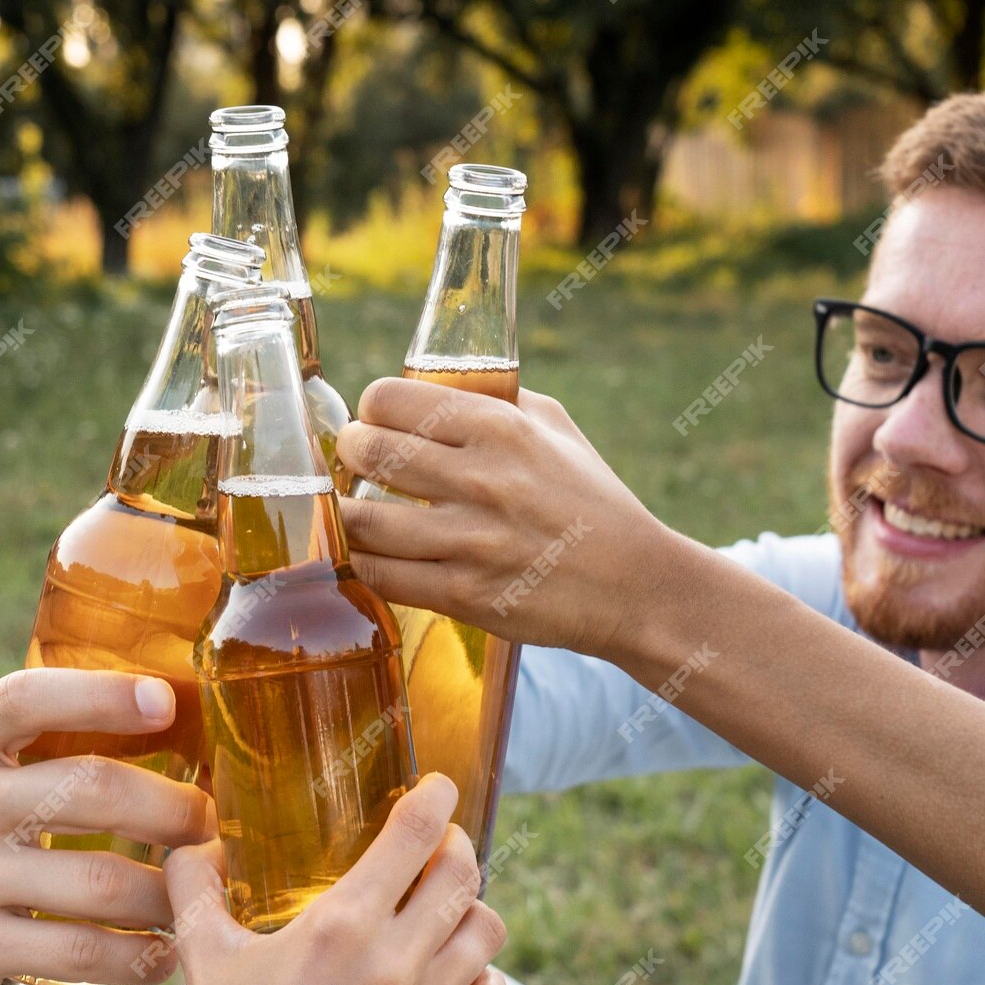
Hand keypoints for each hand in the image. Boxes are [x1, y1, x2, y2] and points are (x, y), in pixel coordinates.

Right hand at [0, 669, 215, 984]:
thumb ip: (27, 750)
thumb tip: (162, 718)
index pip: (25, 698)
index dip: (101, 693)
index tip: (166, 701)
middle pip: (86, 788)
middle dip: (171, 808)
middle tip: (212, 825)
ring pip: (100, 881)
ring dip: (170, 893)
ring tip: (203, 895)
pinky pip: (81, 951)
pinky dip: (140, 956)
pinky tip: (164, 954)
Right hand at [154, 773, 509, 984]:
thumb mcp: (201, 950)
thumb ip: (195, 881)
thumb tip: (192, 838)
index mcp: (340, 924)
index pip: (415, 833)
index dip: (436, 798)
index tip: (438, 789)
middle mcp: (392, 962)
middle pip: (464, 874)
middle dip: (456, 849)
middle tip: (440, 849)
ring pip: (486, 932)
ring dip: (471, 912)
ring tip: (447, 915)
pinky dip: (485, 981)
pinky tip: (458, 979)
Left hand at [336, 375, 683, 660]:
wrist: (636, 584)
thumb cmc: (592, 501)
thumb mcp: (556, 429)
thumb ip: (495, 403)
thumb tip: (432, 390)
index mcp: (500, 428)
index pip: (390, 399)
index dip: (371, 410)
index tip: (374, 422)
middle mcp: (481, 479)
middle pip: (367, 452)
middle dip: (350, 455)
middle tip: (357, 464)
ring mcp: (470, 542)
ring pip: (362, 521)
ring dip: (348, 515)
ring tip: (357, 512)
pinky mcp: (464, 594)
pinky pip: (381, 576)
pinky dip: (366, 563)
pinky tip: (374, 555)